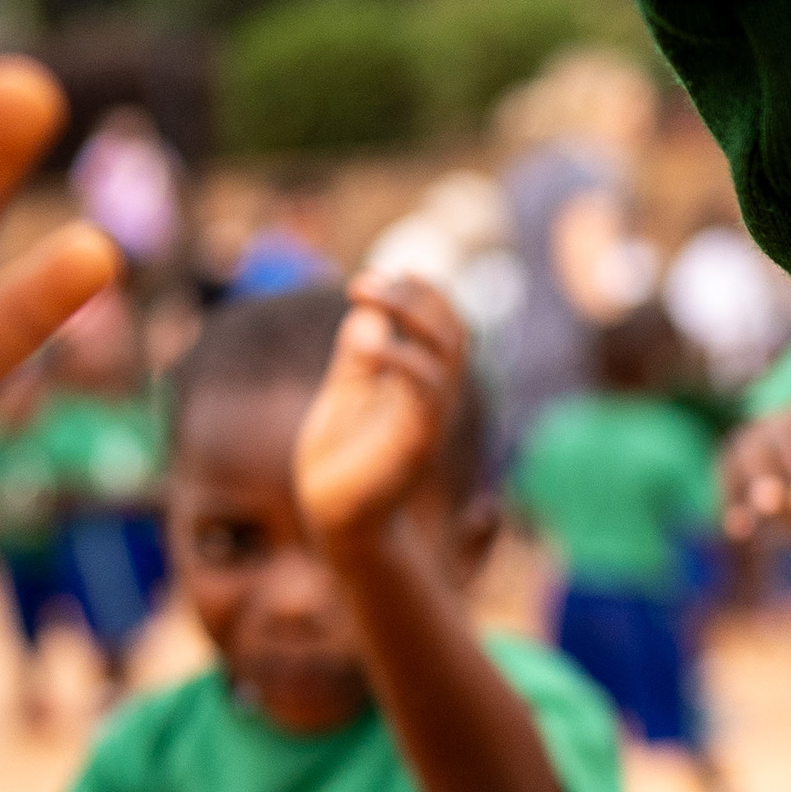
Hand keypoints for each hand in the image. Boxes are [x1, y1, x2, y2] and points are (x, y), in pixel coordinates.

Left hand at [292, 276, 469, 542]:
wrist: (334, 518)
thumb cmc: (340, 462)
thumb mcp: (346, 393)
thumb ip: (360, 356)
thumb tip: (366, 312)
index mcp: (423, 385)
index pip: (447, 327)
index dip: (427, 293)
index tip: (385, 273)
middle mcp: (435, 398)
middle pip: (455, 329)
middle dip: (417, 292)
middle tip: (364, 280)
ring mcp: (430, 418)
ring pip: (449, 349)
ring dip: (409, 308)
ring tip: (362, 289)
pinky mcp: (416, 440)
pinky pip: (428, 388)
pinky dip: (401, 354)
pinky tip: (364, 339)